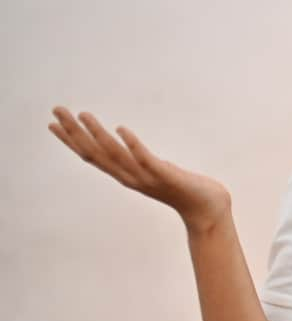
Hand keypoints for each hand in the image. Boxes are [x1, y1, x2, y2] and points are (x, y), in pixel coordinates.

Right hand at [48, 107, 231, 232]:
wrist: (209, 211)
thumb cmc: (186, 190)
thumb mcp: (159, 172)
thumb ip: (144, 163)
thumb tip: (135, 152)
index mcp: (128, 176)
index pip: (92, 157)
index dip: (72, 141)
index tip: (53, 124)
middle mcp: (131, 178)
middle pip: (95, 153)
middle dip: (74, 132)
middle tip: (56, 110)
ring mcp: (147, 178)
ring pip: (116, 155)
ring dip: (97, 134)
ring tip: (83, 114)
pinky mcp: (166, 175)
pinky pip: (145, 159)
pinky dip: (132, 144)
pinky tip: (122, 128)